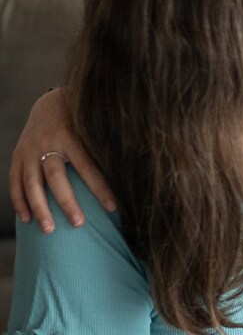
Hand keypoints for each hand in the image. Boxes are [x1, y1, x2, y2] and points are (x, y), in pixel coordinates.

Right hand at [9, 89, 114, 232]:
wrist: (50, 103)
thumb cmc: (82, 121)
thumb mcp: (94, 128)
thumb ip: (107, 146)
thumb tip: (137, 167)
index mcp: (71, 136)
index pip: (87, 166)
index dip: (100, 188)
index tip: (114, 208)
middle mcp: (47, 143)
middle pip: (55, 177)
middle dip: (67, 202)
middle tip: (79, 224)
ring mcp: (29, 151)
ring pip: (31, 183)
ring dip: (39, 208)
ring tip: (49, 230)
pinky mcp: (17, 156)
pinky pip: (15, 181)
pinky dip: (19, 201)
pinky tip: (27, 220)